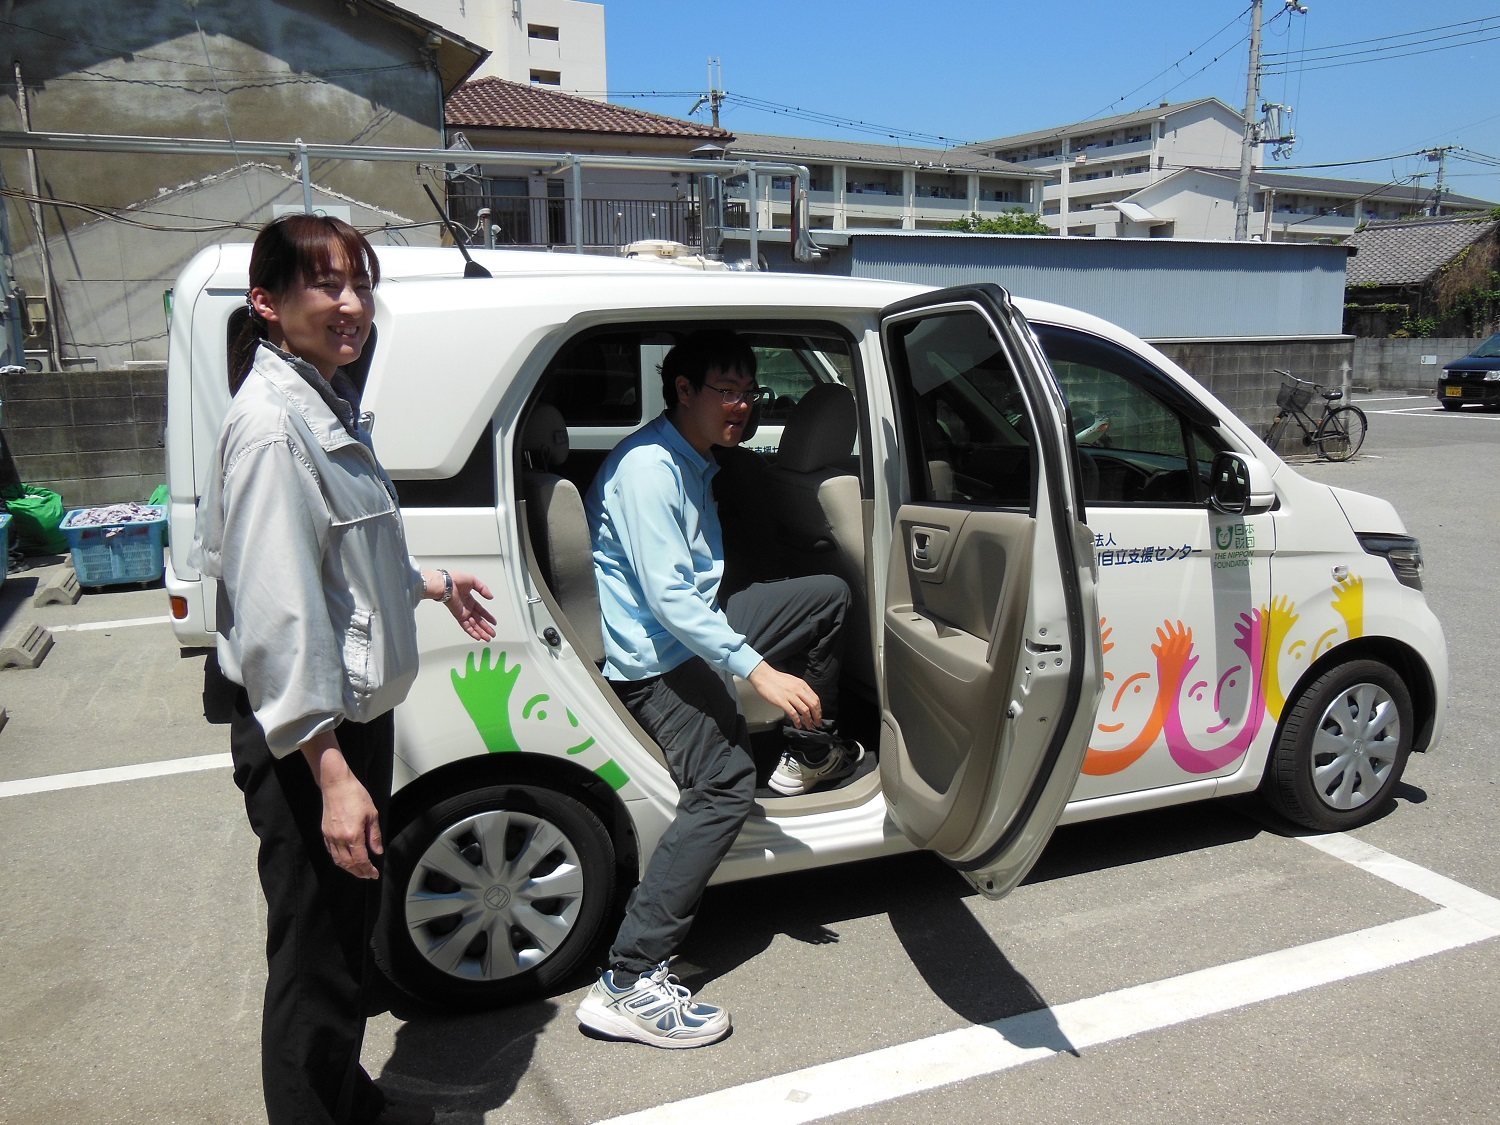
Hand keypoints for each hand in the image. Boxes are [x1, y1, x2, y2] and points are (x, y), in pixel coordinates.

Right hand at [301, 734, 381, 879]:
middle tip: (368, 876)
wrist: (336, 784)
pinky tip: (346, 859)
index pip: (360, 860)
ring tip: (358, 871)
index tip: (374, 874)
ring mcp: (330, 836)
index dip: (368, 869)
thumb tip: (377, 852)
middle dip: (358, 872)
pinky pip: (331, 851)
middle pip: (348, 864)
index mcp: (353, 835)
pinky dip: (339, 859)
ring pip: (338, 860)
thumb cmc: (356, 795)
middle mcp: (339, 839)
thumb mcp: (372, 814)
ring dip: (348, 868)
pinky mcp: (325, 832)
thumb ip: (374, 835)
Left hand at [427, 569, 497, 640]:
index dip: (487, 616)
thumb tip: (491, 597)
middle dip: (486, 628)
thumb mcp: (473, 581)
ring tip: (488, 638)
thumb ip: (483, 589)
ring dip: (481, 632)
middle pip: (478, 620)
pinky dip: (472, 632)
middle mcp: (466, 607)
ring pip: (473, 625)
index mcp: (469, 599)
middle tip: (492, 634)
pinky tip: (478, 637)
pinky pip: (466, 626)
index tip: (493, 622)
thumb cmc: (455, 579)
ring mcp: (463, 612)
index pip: (480, 610)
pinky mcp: (459, 616)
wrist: (445, 584)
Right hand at [747, 661, 821, 728]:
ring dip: (809, 720)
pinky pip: (793, 713)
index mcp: (802, 685)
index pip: (815, 699)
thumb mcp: (793, 681)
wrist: (764, 676)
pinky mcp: (782, 701)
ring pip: (805, 710)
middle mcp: (798, 690)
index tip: (819, 716)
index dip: (819, 709)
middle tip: (817, 723)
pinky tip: (798, 725)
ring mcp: (790, 696)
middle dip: (817, 716)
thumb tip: (807, 700)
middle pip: (813, 705)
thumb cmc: (776, 679)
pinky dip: (797, 721)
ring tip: (809, 726)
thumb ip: (801, 690)